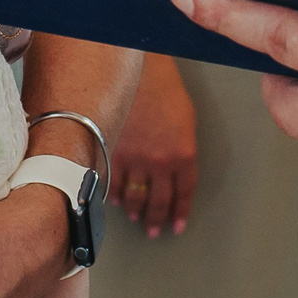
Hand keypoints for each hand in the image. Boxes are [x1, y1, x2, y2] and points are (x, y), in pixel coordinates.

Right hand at [112, 54, 197, 235]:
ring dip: (136, 210)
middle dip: (157, 219)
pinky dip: (115, 194)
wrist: (134, 68)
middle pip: (158, 200)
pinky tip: (117, 200)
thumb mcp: (185, 118)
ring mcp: (134, 158)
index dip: (180, 211)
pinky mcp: (112, 151)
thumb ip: (183, 148)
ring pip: (135, 196)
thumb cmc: (163, 86)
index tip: (178, 225)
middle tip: (155, 230)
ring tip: (136, 217)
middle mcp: (160, 161)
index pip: (185, 192)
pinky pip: (113, 181)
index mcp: (183, 154)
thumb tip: (177, 170)